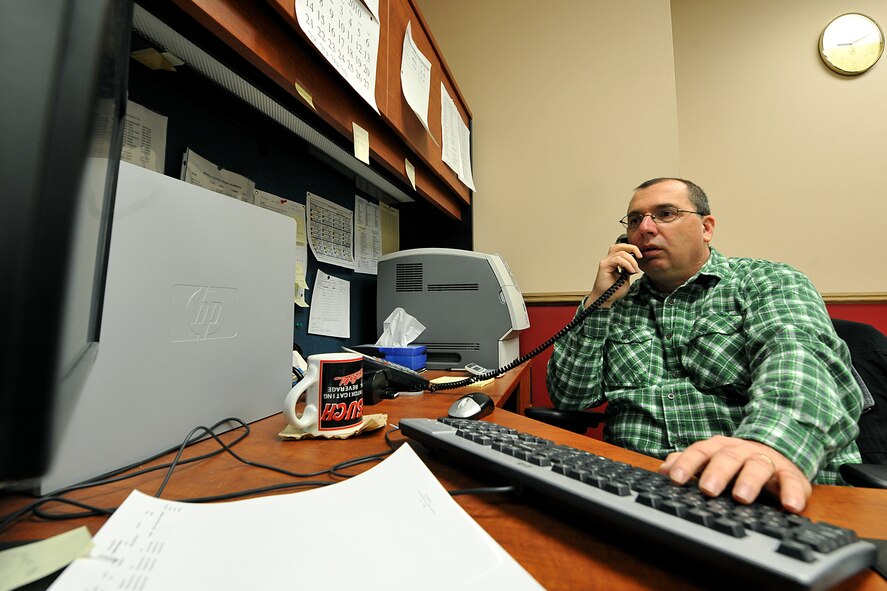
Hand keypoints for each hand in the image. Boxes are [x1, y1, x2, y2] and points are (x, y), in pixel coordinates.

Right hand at [584, 244, 641, 308]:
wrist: (606, 299)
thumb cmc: (614, 290)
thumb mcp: (626, 278)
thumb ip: (629, 269)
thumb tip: (635, 263)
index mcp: (613, 261)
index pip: (622, 248)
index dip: (632, 249)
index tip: (640, 257)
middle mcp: (608, 259)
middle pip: (620, 245)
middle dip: (632, 248)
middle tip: (640, 257)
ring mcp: (605, 261)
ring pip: (621, 252)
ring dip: (631, 261)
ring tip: (634, 270)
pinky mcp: (603, 265)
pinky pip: (617, 259)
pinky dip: (626, 264)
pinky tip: (630, 271)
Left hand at [658, 435, 812, 512]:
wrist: (775, 453)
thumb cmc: (736, 462)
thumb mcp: (711, 460)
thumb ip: (688, 464)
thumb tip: (663, 469)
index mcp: (718, 447)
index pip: (699, 452)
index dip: (687, 464)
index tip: (675, 479)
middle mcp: (741, 450)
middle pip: (727, 457)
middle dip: (717, 472)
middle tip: (707, 489)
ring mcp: (765, 460)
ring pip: (757, 466)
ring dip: (749, 481)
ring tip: (741, 497)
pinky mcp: (789, 474)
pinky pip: (791, 481)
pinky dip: (792, 492)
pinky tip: (790, 506)